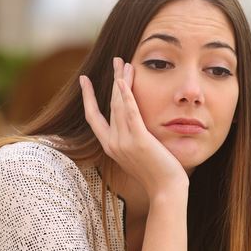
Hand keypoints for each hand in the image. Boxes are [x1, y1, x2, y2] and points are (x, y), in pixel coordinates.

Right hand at [79, 57, 187, 198]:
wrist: (166, 191)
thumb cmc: (158, 176)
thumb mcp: (139, 156)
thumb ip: (133, 141)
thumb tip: (135, 130)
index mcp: (110, 147)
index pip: (93, 117)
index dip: (88, 97)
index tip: (85, 79)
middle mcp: (113, 143)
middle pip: (109, 104)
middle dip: (113, 79)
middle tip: (116, 60)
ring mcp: (124, 142)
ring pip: (119, 104)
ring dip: (121, 80)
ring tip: (124, 62)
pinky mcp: (139, 140)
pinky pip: (130, 113)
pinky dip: (126, 95)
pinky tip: (123, 80)